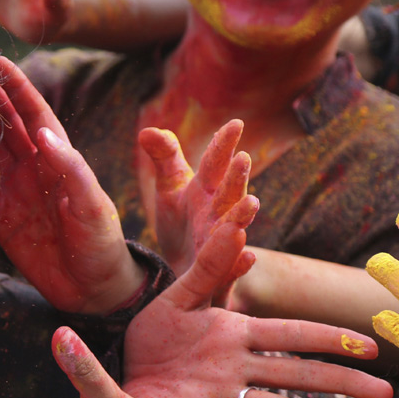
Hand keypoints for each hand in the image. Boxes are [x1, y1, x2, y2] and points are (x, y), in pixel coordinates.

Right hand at [0, 56, 143, 314]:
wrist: (95, 291)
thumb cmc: (102, 244)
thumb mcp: (92, 205)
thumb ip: (70, 169)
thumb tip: (40, 132)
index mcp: (59, 160)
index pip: (34, 114)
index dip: (17, 88)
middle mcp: (34, 171)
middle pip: (5, 128)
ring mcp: (16, 194)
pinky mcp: (2, 222)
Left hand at [124, 204, 394, 397]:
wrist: (114, 358)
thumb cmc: (154, 331)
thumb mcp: (180, 295)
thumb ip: (210, 267)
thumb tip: (240, 232)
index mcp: (235, 335)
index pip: (290, 335)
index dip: (328, 339)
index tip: (371, 346)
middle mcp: (234, 369)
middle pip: (294, 375)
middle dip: (339, 384)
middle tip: (385, 396)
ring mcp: (214, 397)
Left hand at [138, 120, 250, 276]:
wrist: (184, 267)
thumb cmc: (181, 222)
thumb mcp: (170, 186)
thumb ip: (164, 157)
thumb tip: (146, 131)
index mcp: (207, 189)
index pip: (215, 163)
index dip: (223, 144)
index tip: (235, 123)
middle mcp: (218, 213)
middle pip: (229, 192)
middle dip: (237, 176)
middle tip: (243, 157)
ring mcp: (221, 243)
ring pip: (234, 228)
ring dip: (243, 216)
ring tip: (252, 202)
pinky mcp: (218, 274)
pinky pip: (230, 271)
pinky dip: (239, 265)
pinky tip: (248, 258)